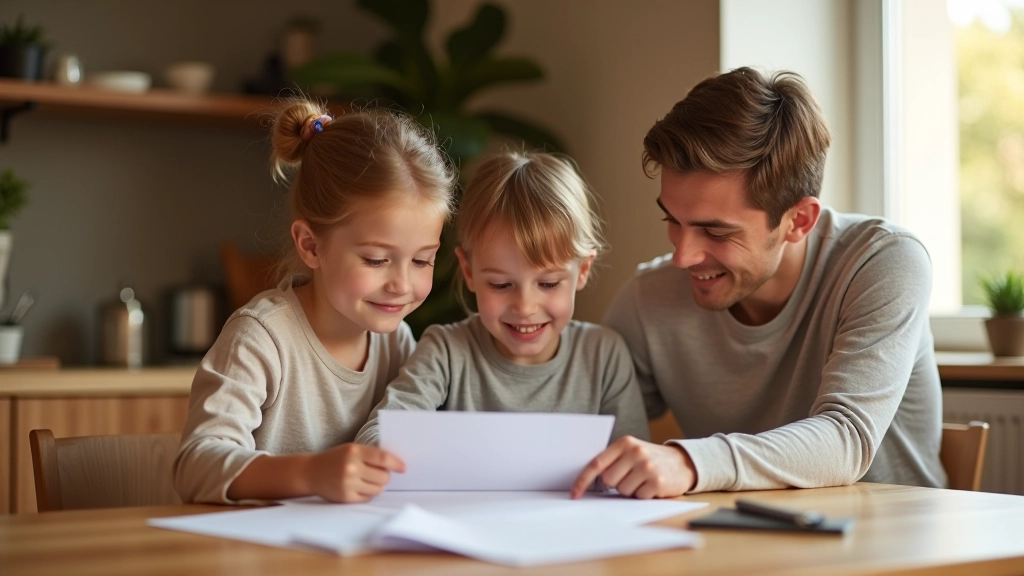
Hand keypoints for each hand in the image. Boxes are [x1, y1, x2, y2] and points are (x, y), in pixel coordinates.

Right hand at [306, 443, 405, 502]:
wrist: (310, 472)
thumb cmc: (335, 459)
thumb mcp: (351, 450)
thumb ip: (370, 455)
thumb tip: (394, 465)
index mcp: (354, 452)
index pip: (382, 458)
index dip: (396, 463)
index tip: (404, 468)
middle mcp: (351, 467)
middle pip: (383, 476)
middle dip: (385, 476)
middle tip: (380, 474)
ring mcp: (348, 483)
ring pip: (378, 488)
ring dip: (377, 485)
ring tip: (367, 480)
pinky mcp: (346, 497)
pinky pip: (368, 497)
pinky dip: (368, 493)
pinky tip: (359, 487)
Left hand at [571, 436, 696, 498]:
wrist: (682, 463)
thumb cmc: (649, 459)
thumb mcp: (631, 452)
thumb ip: (612, 460)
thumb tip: (586, 480)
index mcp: (625, 443)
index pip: (597, 463)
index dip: (583, 480)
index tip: (575, 494)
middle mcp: (636, 452)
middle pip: (608, 480)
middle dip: (616, 483)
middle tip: (629, 476)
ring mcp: (647, 467)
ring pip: (622, 490)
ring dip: (630, 490)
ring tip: (642, 480)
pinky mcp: (658, 482)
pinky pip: (638, 497)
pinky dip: (642, 495)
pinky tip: (651, 486)